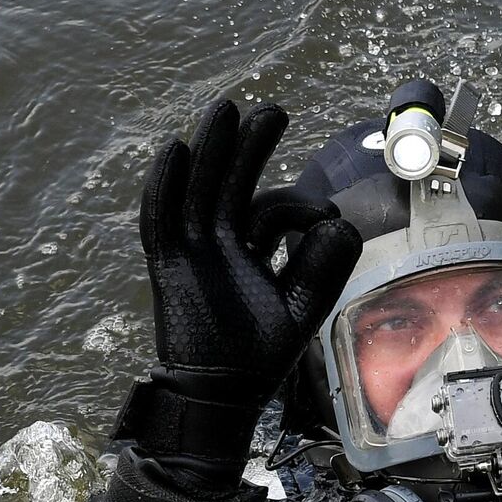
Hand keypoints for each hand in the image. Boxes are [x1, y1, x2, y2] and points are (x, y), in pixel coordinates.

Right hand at [119, 100, 360, 462]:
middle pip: (230, 183)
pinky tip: (176, 150)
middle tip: (271, 110)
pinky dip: (165, 185)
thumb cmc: (262, 353)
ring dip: (211, 150)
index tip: (326, 218)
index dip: (298, 206)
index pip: (270, 209)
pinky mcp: (167, 265)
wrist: (223, 393)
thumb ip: (325, 266)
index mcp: (250, 249)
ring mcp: (190, 251)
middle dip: (248, 147)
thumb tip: (340, 221)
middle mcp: (218, 243)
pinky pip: (161, 219)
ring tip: (225, 109)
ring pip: (198, 189)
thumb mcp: (304, 306)